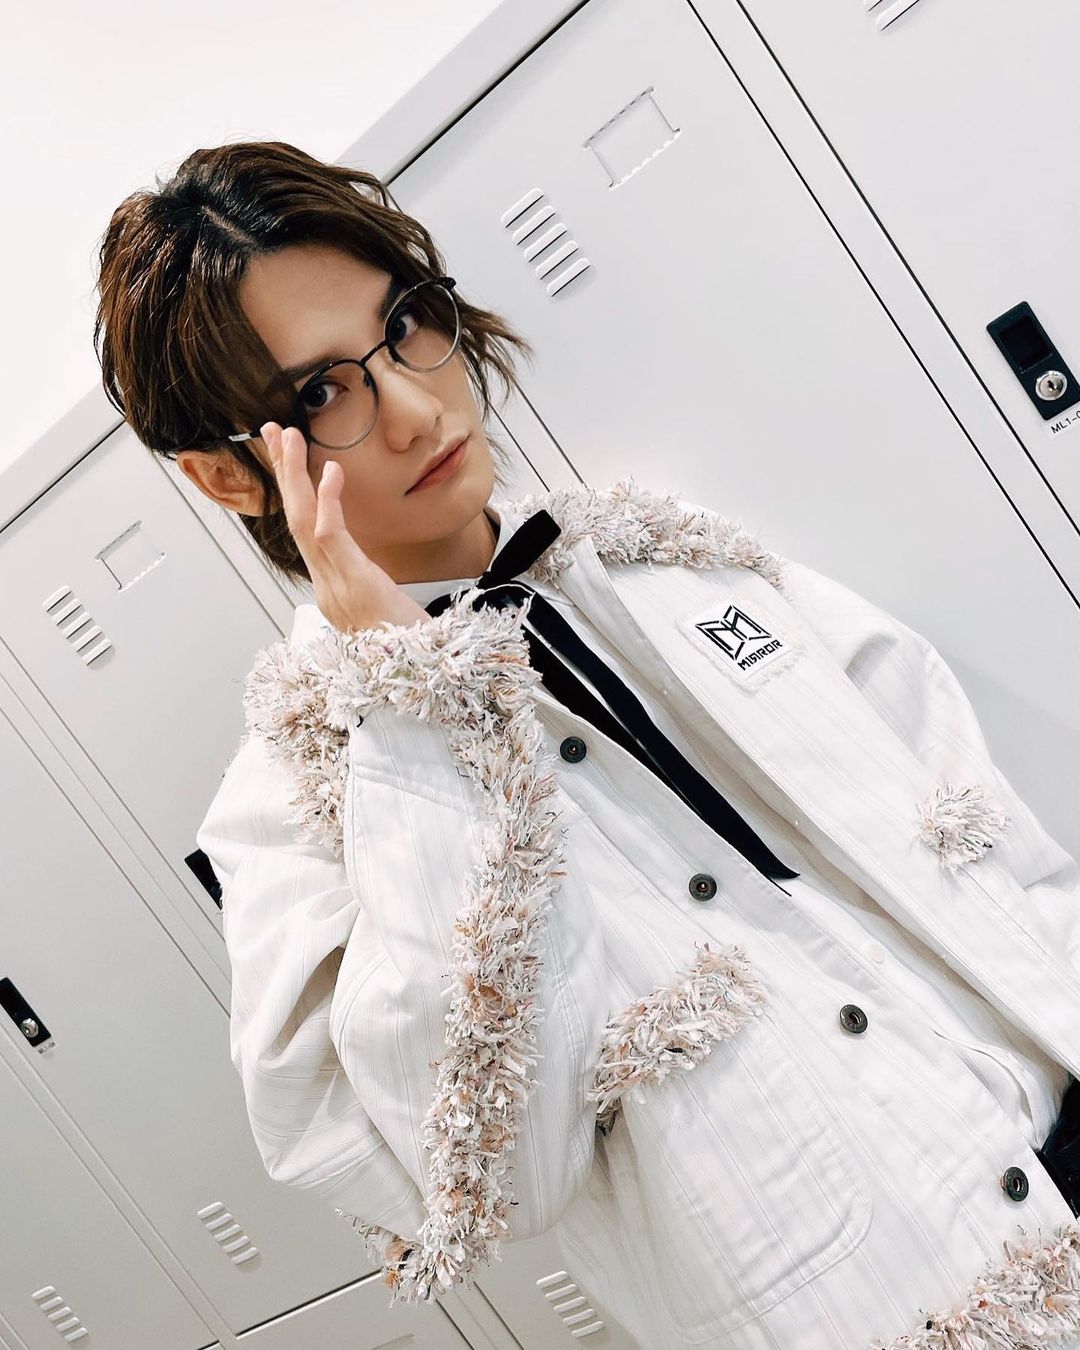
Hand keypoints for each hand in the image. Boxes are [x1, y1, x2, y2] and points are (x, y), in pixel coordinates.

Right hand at [261, 421, 430, 633]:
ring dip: (294, 476)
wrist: (427, 679)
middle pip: (296, 520)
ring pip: (304, 522)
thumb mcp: (391, 618)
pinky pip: (333, 537)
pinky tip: (330, 470)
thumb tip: (373, 582)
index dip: (296, 494)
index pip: (308, 533)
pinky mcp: (355, 585)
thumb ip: (376, 597)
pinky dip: (329, 501)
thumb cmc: (416, 651)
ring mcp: (337, 587)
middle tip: (272, 431)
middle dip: (283, 473)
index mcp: (334, 592)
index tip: (291, 459)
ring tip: (288, 435)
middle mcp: (328, 588)